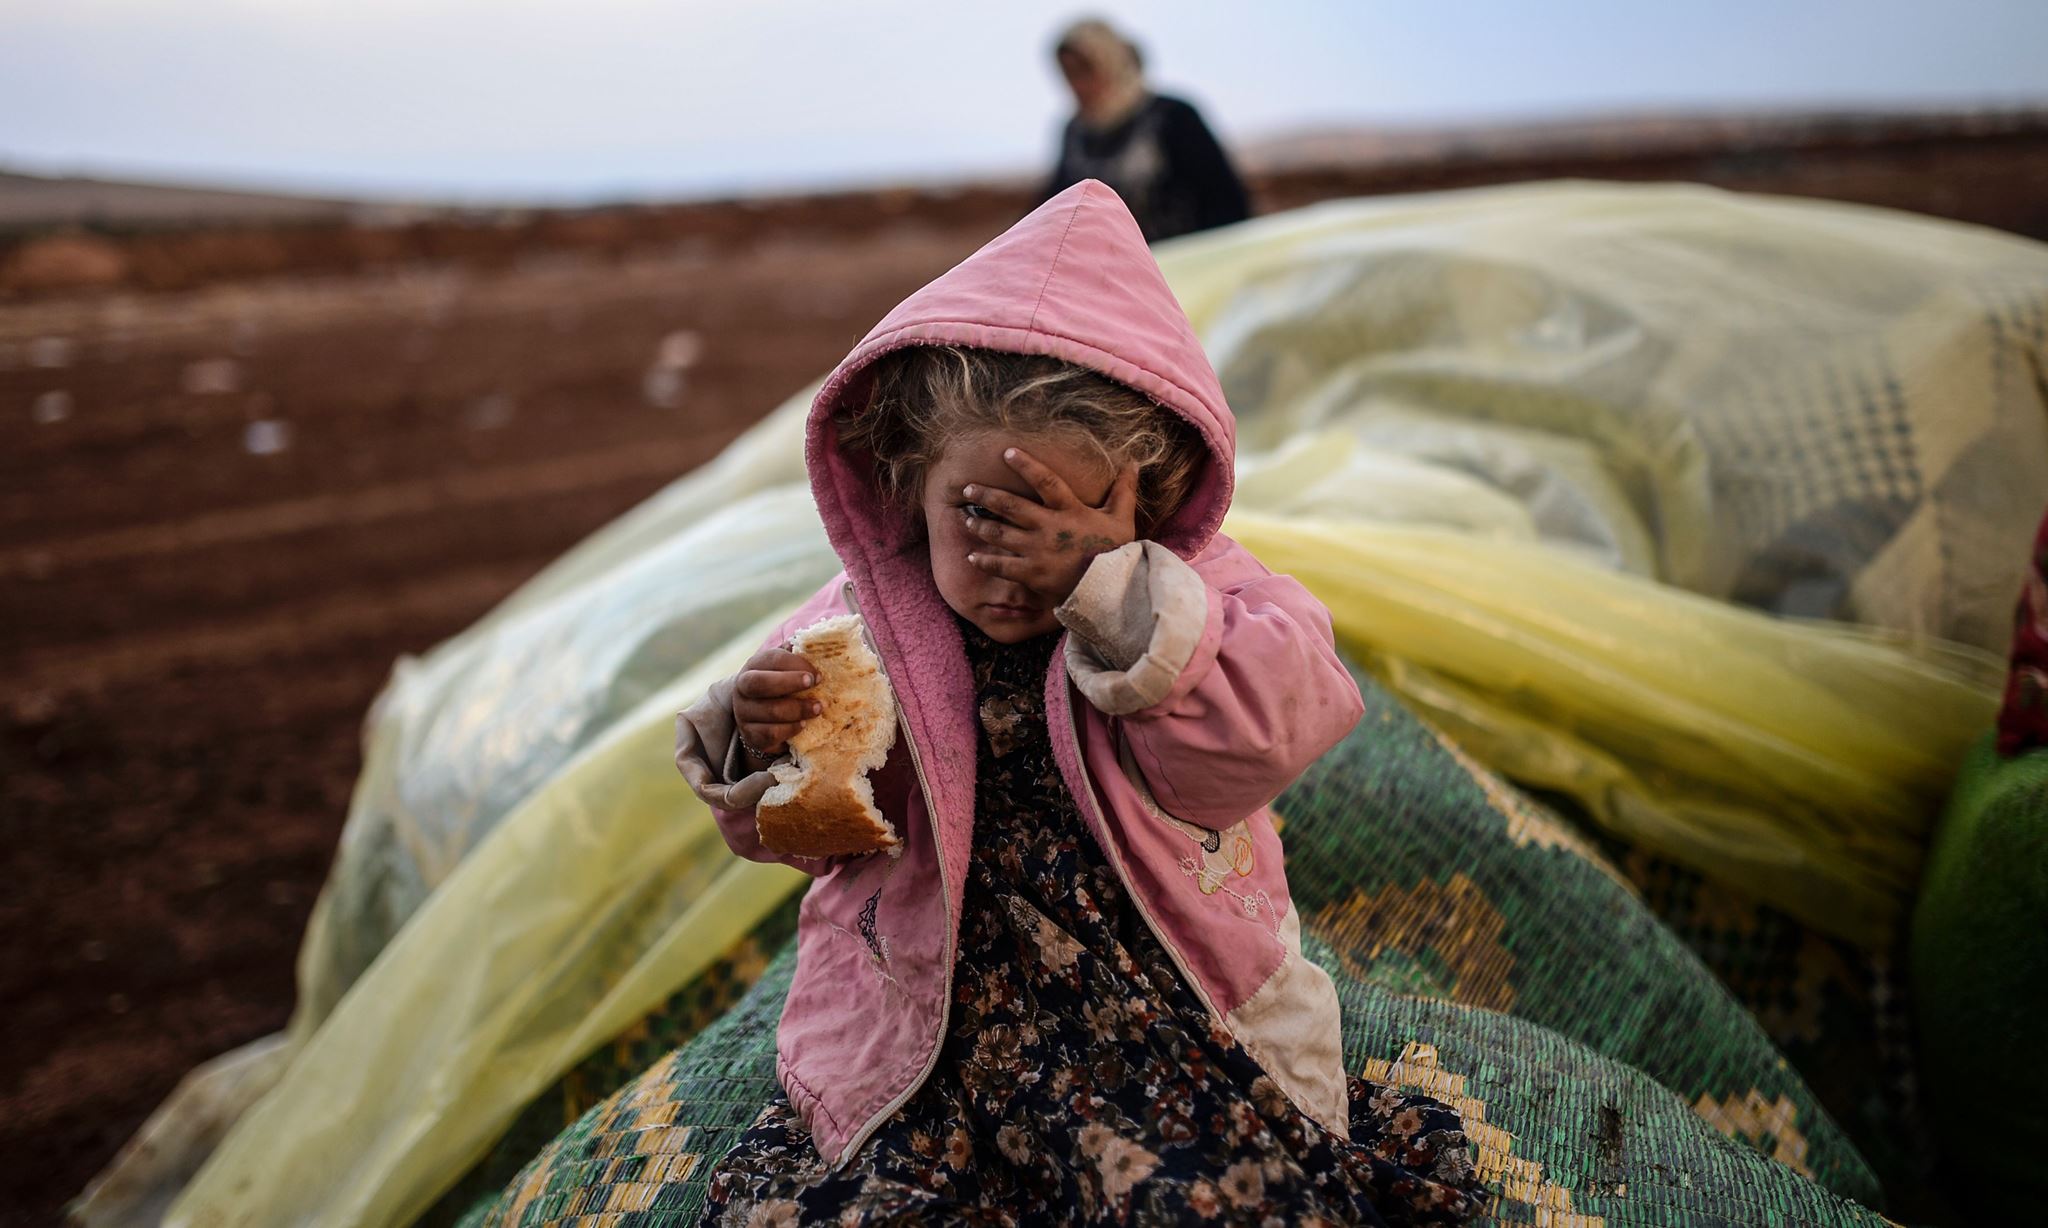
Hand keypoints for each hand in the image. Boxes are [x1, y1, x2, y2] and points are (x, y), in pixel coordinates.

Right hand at [732, 648, 818, 759]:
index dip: (796, 664)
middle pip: (760, 683)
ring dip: (798, 709)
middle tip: (813, 683)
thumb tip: (820, 644)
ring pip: (769, 711)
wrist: (762, 719)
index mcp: (754, 665)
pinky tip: (804, 725)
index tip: (817, 673)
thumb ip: (800, 657)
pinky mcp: (750, 735)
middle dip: (789, 682)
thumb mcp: (788, 670)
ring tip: (818, 708)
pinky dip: (790, 729)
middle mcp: (743, 687)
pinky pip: (770, 733)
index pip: (772, 659)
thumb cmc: (782, 687)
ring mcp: (744, 712)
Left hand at [961, 447, 1137, 603]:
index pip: (1045, 480)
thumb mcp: (1123, 518)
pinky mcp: (1032, 573)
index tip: (1007, 452)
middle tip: (968, 488)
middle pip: (1010, 505)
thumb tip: (1134, 463)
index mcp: (1069, 510)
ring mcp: (1037, 551)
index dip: (1026, 465)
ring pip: (1000, 534)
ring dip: (980, 525)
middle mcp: (1048, 527)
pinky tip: (972, 557)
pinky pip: (1002, 566)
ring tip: (964, 519)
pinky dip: (985, 561)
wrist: (1112, 590)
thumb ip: (1124, 490)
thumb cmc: (1117, 553)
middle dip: (986, 495)